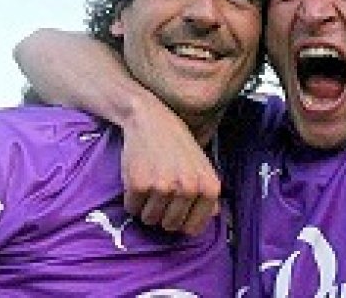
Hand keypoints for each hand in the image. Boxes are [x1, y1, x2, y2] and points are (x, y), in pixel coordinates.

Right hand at [120, 106, 221, 235]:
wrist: (150, 118)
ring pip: (149, 220)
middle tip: (159, 191)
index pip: (192, 228)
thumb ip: (208, 192)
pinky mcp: (139, 185)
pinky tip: (138, 178)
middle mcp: (189, 190)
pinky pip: (132, 208)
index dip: (180, 220)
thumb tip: (213, 215)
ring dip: (145, 207)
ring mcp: (164, 188)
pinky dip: (131, 199)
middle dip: (161, 214)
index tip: (174, 208)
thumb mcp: (202, 165)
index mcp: (209, 188)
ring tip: (149, 183)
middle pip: (170, 226)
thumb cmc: (177, 143)